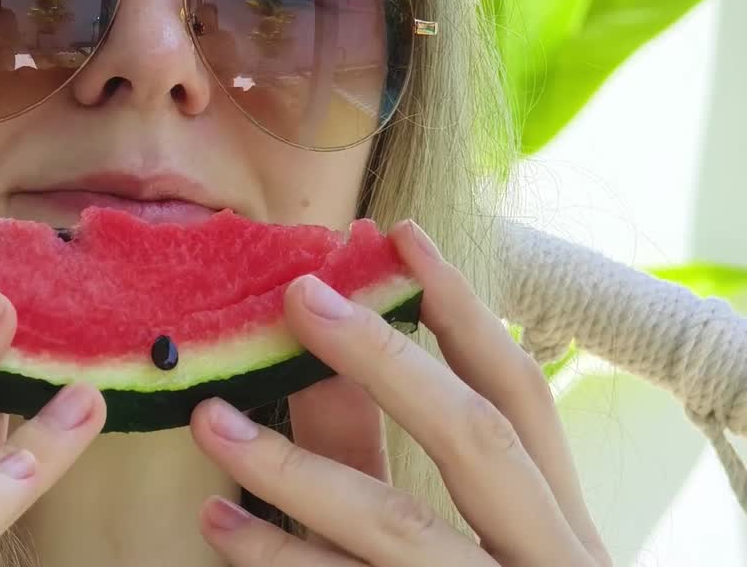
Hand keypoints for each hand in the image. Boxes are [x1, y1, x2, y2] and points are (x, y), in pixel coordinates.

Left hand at [191, 221, 610, 565]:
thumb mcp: (484, 543)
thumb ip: (408, 467)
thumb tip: (329, 372)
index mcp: (560, 522)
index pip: (520, 394)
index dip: (464, 309)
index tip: (399, 238)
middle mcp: (544, 561)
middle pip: (472, 437)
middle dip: (383, 359)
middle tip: (298, 297)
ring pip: (394, 527)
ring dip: (293, 466)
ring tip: (213, 419)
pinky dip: (276, 559)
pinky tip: (217, 526)